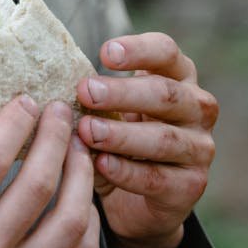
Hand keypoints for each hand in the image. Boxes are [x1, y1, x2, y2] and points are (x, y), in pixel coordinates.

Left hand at [76, 34, 217, 247]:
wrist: (139, 198)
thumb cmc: (120, 134)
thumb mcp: (110, 108)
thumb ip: (94, 92)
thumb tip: (48, 79)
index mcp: (178, 76)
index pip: (166, 52)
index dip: (138, 50)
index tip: (104, 53)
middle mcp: (196, 108)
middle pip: (165, 93)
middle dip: (123, 92)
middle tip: (85, 91)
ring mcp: (199, 149)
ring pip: (163, 138)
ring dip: (121, 134)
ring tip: (87, 131)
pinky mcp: (190, 186)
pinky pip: (158, 178)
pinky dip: (126, 171)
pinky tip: (100, 163)